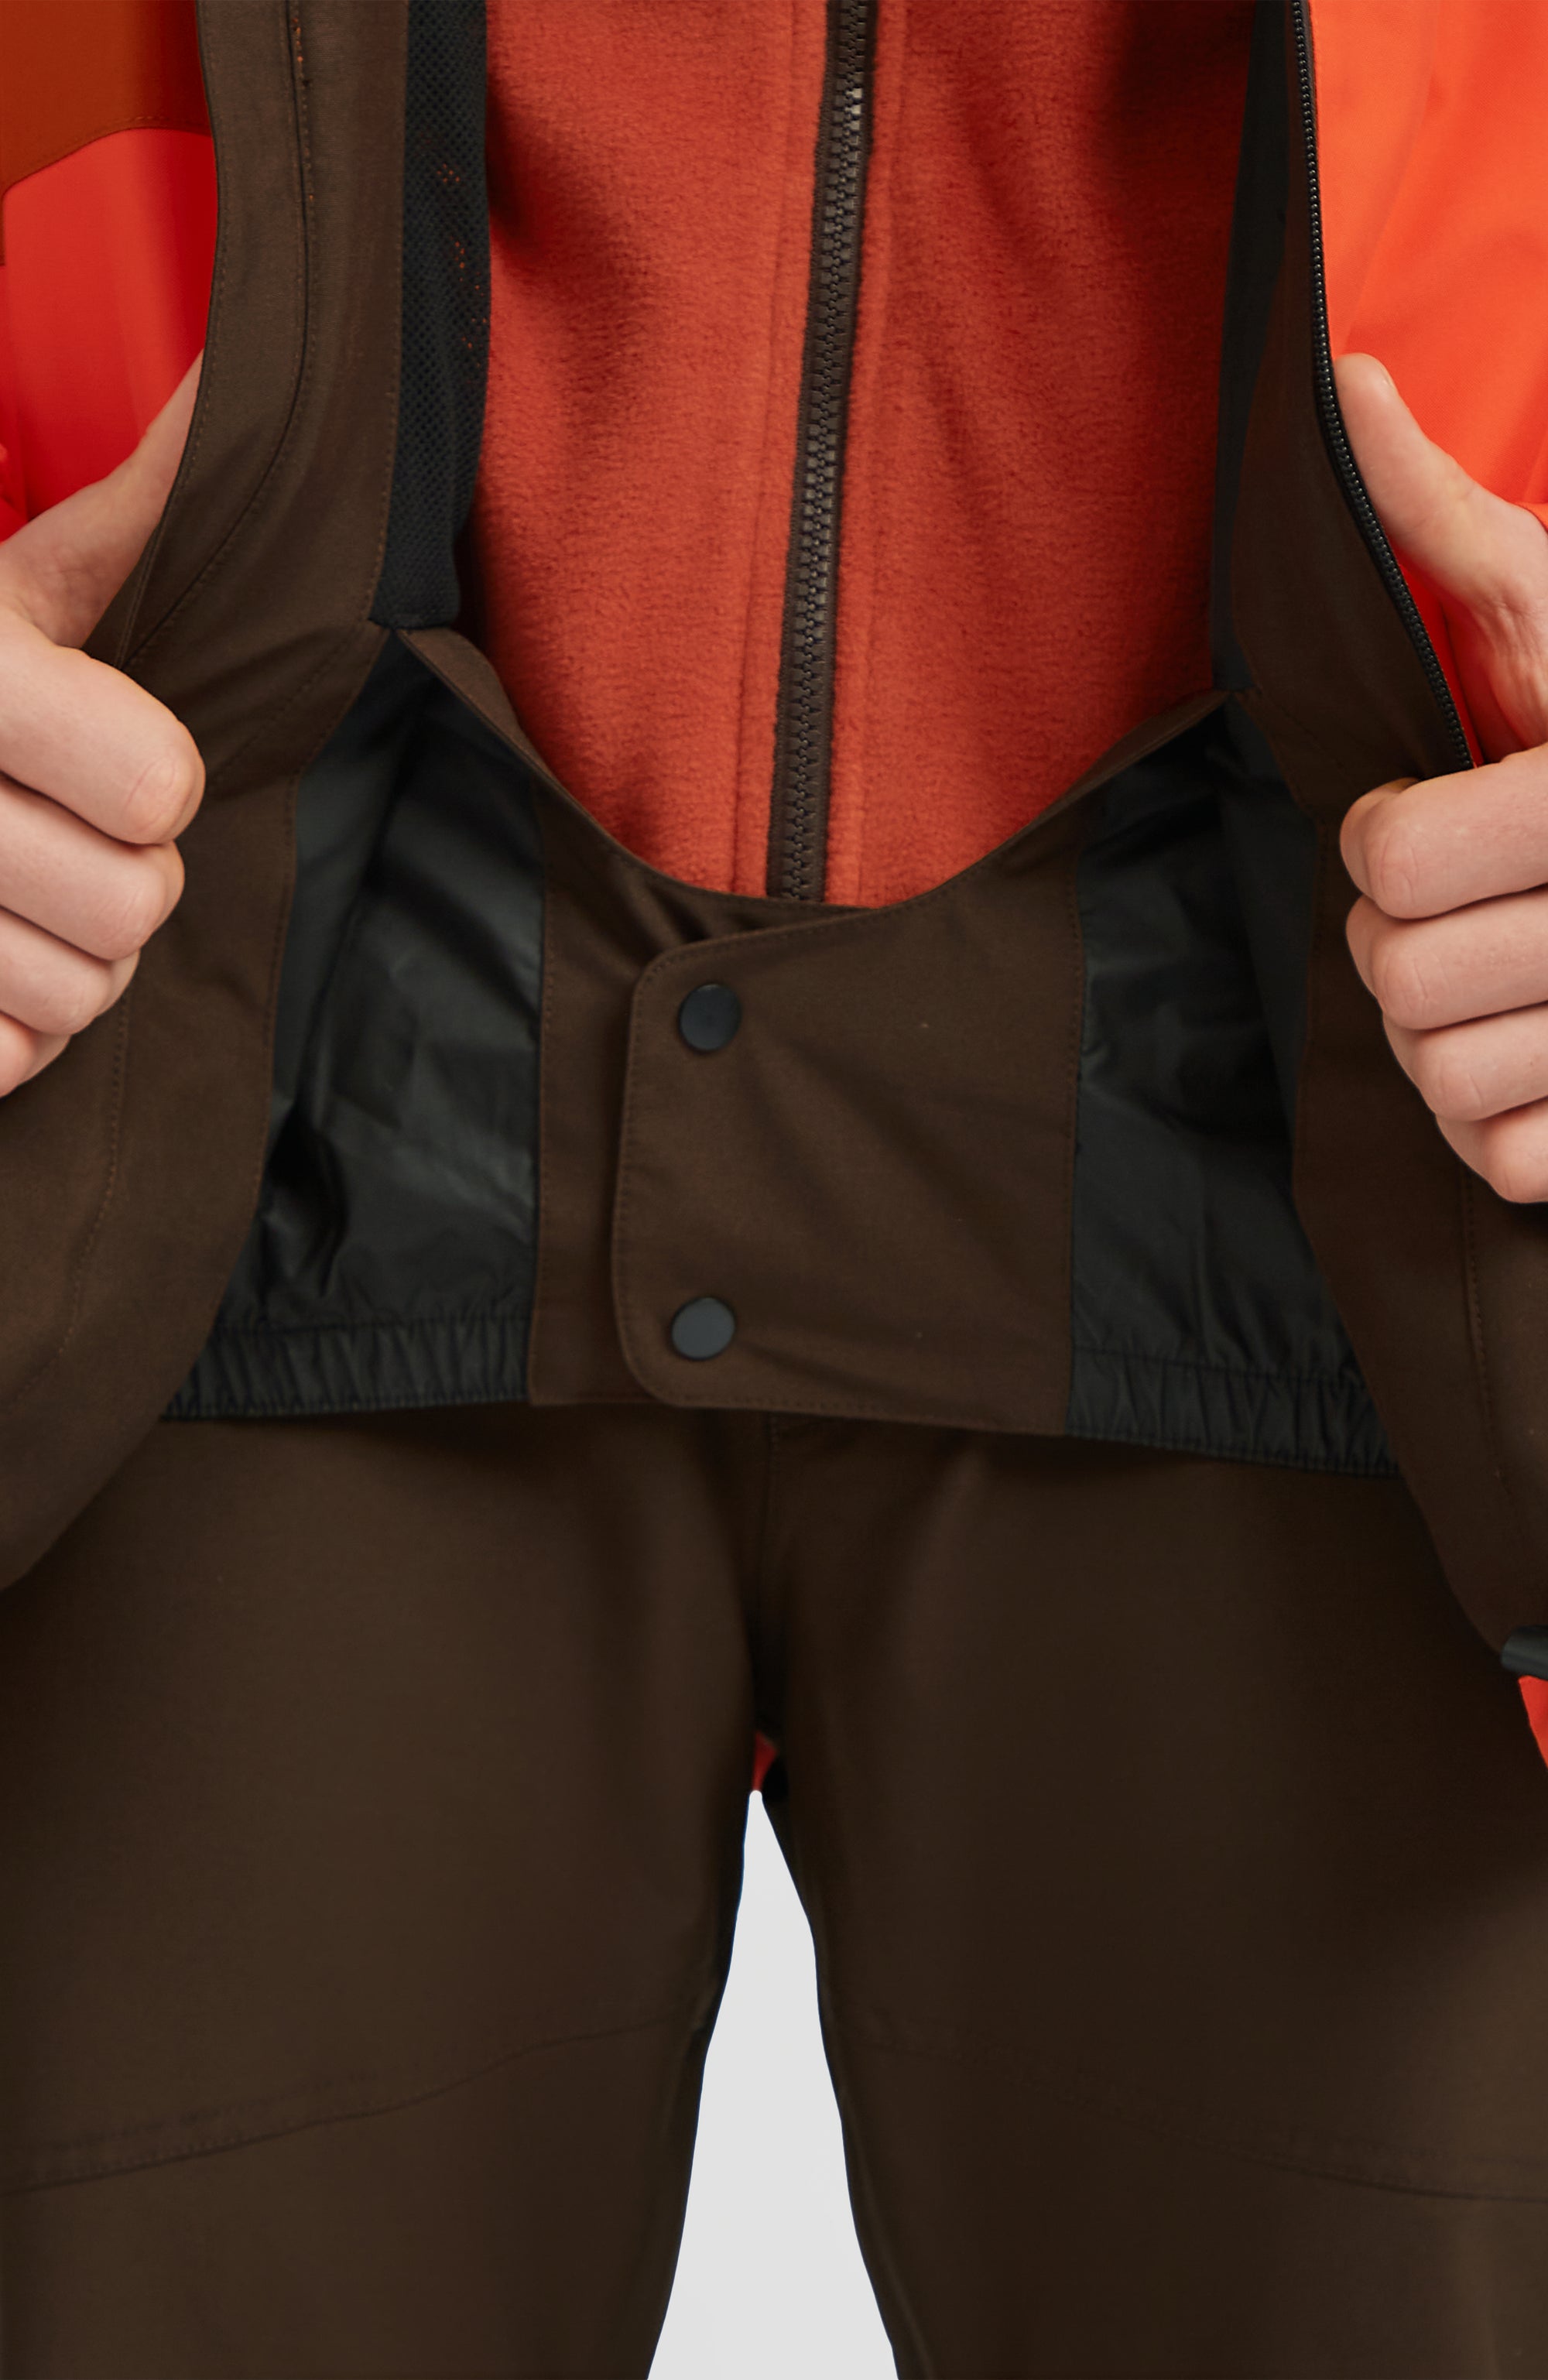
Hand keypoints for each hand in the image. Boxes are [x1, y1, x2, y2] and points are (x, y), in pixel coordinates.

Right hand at [0, 363, 203, 1096]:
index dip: (154, 780)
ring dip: (70, 959)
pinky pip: (13, 1063)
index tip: (108, 756)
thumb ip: (125, 517)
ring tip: (13, 896)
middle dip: (124, 883)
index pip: (158, 785)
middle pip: (135, 907)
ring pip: (84, 996)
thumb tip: (239, 386)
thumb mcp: (6, 583)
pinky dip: (6, 1033)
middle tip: (62, 835)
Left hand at [1336, 353, 1547, 1200]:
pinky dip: (1501, 1128)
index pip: (1391, 866)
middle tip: (1449, 910)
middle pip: (1399, 979)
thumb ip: (1449, 528)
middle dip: (1396, 944)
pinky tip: (1536, 1064)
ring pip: (1443, 1082)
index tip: (1418, 822)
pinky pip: (1507, 1163)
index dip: (1380, 844)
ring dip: (1438, 1039)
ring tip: (1491, 983)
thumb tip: (1339, 388)